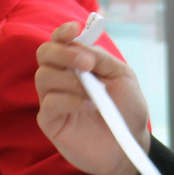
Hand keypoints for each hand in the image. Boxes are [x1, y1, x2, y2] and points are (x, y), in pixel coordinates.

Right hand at [35, 21, 149, 174]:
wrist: (129, 145)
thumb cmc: (126, 111)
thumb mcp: (122, 77)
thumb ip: (101, 59)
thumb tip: (80, 48)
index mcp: (76, 65)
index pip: (58, 42)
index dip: (62, 33)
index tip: (75, 29)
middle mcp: (61, 79)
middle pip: (44, 54)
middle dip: (63, 53)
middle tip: (86, 64)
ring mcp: (53, 100)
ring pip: (44, 76)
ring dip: (70, 80)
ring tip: (94, 92)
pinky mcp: (50, 122)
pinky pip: (50, 103)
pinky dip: (70, 100)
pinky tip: (90, 106)